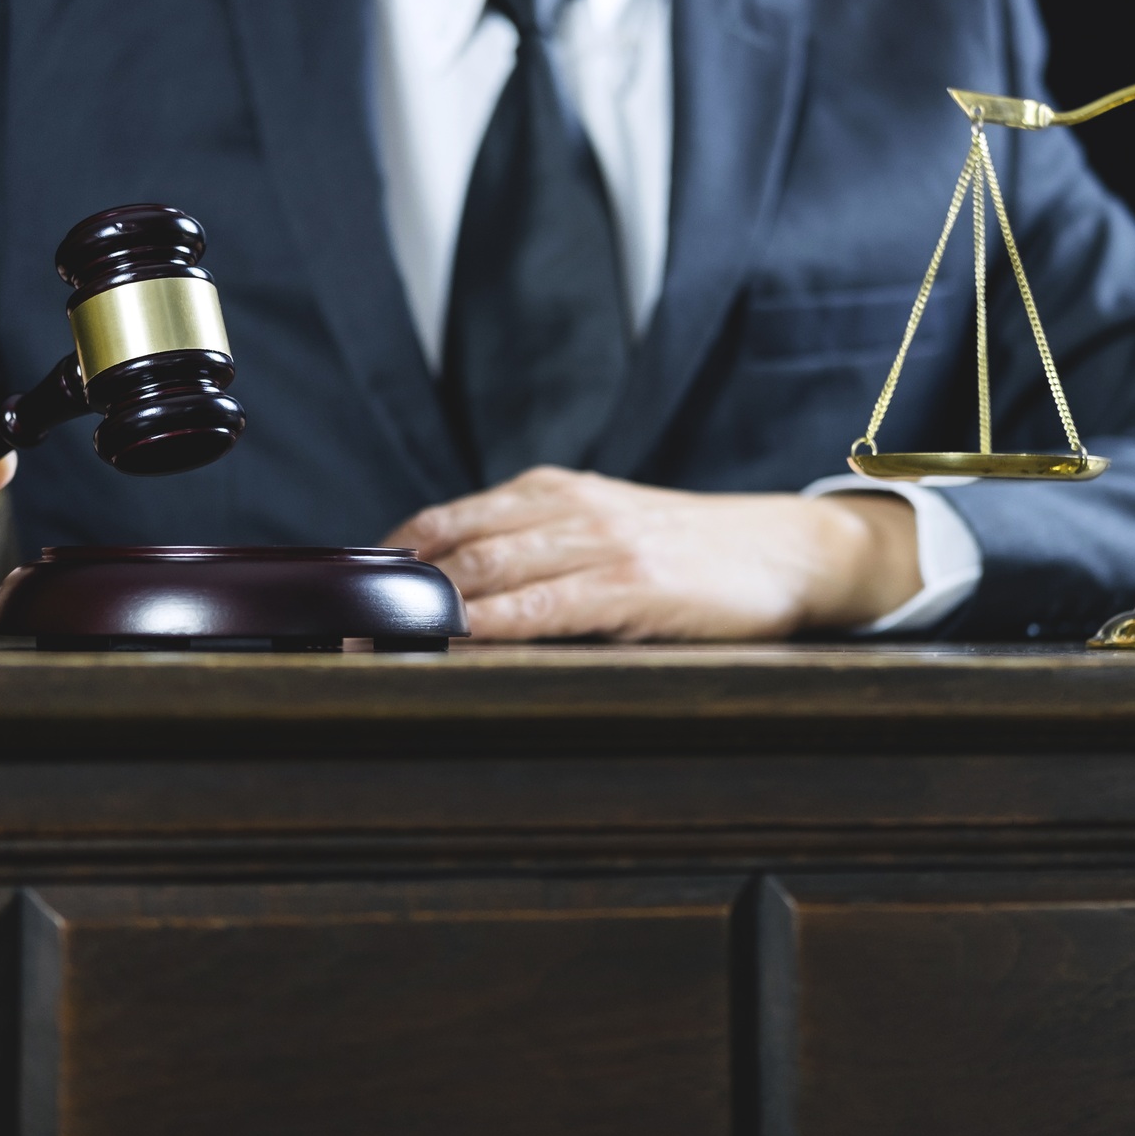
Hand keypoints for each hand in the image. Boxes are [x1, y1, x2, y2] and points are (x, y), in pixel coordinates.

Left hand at [386, 466, 919, 639]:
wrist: (789, 551)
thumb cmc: (695, 553)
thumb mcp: (607, 530)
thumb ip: (540, 549)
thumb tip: (460, 597)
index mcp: (554, 491)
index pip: (444, 518)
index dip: (387, 560)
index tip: (346, 601)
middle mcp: (567, 506)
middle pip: (451, 541)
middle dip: (391, 590)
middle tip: (345, 634)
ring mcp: (599, 542)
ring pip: (486, 567)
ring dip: (426, 610)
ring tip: (380, 645)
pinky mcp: (631, 584)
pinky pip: (543, 604)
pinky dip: (490, 623)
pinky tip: (458, 642)